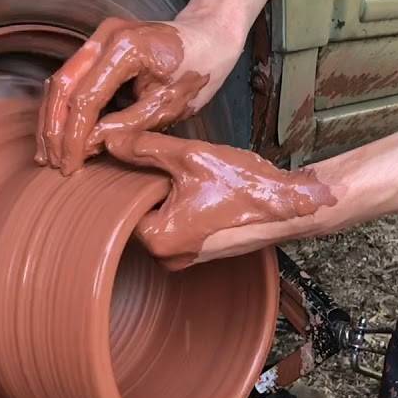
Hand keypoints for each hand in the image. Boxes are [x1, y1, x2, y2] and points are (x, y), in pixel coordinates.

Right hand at [36, 12, 242, 174]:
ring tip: (47, 153)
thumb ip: (127, 126)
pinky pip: (72, 76)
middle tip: (51, 163)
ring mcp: (100, 36)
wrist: (210, 35)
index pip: (86, 98)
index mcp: (127, 48)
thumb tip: (89, 147)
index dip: (74, 137)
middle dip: (54, 129)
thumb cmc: (198, 69)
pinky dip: (64, 105)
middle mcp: (106, 36)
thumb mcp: (168, 105)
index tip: (69, 166)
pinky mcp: (99, 43)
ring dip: (52, 118)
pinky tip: (60, 132)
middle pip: (62, 85)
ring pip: (61, 80)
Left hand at [103, 131, 336, 269]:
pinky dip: (180, 205)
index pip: (119, 202)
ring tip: (189, 174)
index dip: (128, 174)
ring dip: (165, 194)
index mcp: (156, 240)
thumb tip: (108, 139)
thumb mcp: (190, 156)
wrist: (289, 205)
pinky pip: (175, 225)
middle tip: (171, 162)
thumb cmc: (244, 185)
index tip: (140, 154)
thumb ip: (144, 147)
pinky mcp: (198, 253)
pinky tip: (199, 188)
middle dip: (147, 184)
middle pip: (137, 211)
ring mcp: (183, 259)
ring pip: (158, 216)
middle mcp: (165, 258)